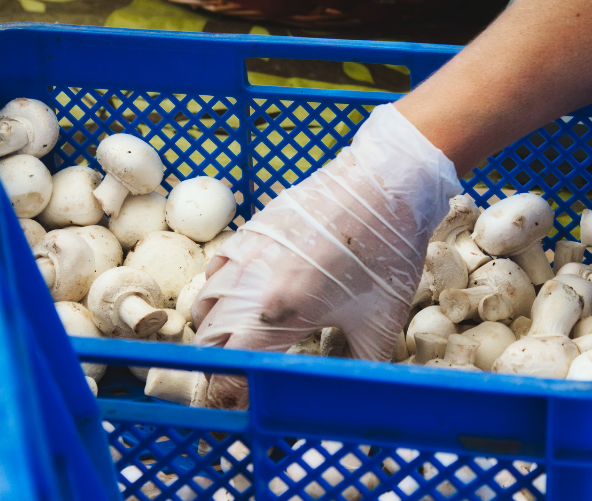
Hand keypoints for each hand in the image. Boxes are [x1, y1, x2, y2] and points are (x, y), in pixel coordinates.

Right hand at [191, 103, 460, 409]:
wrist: (385, 186)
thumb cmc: (386, 255)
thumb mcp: (380, 322)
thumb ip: (359, 366)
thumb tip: (350, 394)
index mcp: (280, 313)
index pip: (231, 367)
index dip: (229, 394)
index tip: (238, 406)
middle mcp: (251, 283)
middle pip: (209, 338)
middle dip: (217, 364)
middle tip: (237, 376)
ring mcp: (245, 251)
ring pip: (205, 301)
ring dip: (213, 329)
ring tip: (236, 340)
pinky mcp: (251, 229)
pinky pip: (216, 267)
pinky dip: (218, 290)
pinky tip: (242, 295)